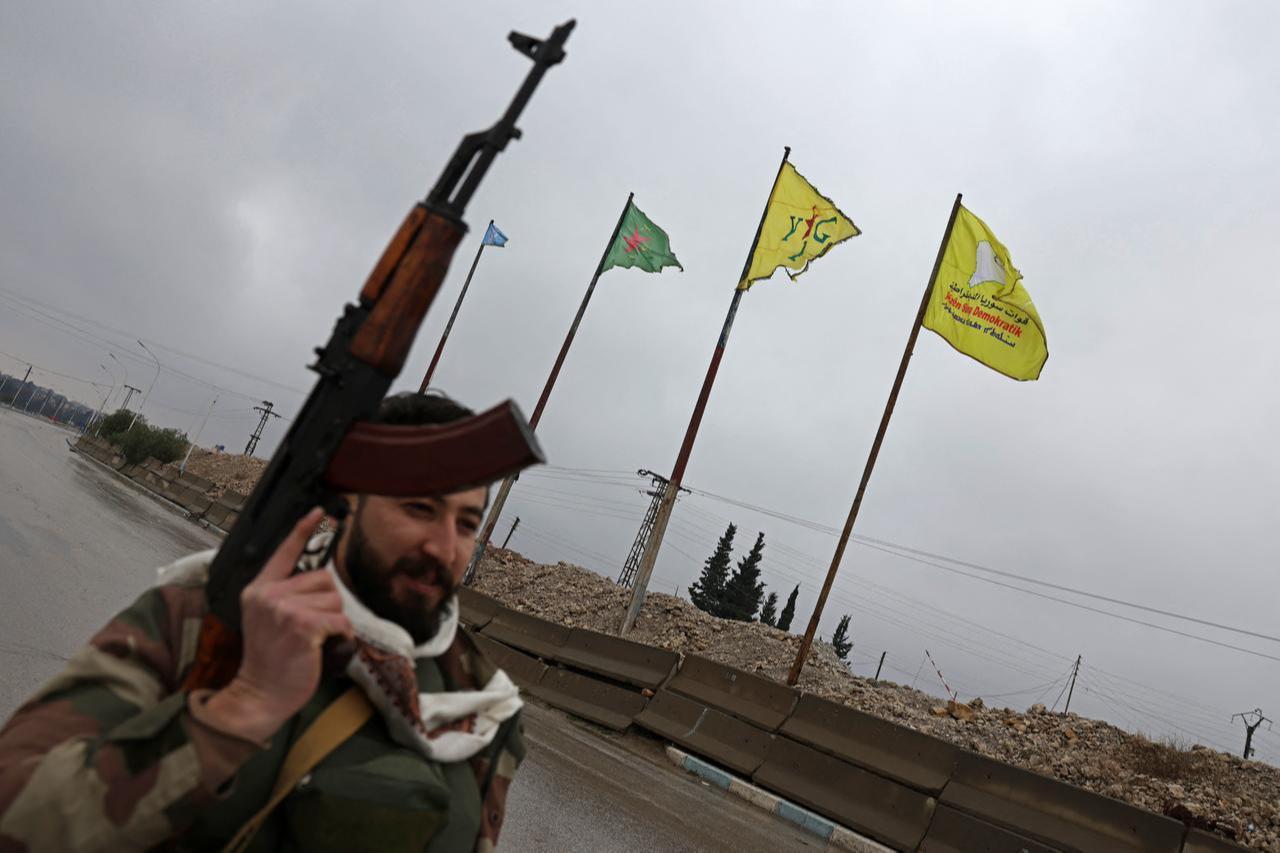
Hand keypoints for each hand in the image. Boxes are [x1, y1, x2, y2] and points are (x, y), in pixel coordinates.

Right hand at [203, 508, 352, 741]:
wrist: (259, 695)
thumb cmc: (270, 660)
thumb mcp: (267, 619)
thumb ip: (285, 596)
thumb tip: (321, 581)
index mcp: (258, 589)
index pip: (284, 551)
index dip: (303, 529)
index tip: (319, 511)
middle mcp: (269, 594)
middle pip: (324, 578)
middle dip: (328, 604)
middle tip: (311, 629)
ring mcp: (284, 608)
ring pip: (335, 600)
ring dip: (334, 622)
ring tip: (314, 641)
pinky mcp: (303, 625)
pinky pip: (341, 621)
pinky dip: (342, 636)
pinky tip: (324, 648)